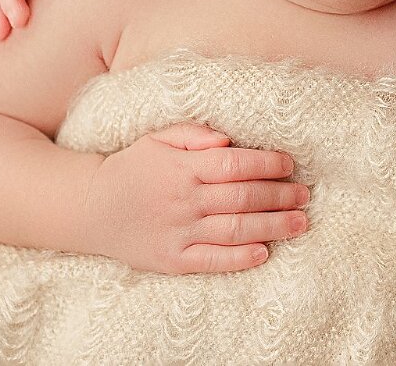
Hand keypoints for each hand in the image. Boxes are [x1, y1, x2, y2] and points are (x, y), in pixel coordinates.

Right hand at [80, 122, 309, 274]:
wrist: (91, 208)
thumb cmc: (133, 168)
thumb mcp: (158, 139)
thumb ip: (193, 135)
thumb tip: (227, 139)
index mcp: (184, 168)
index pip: (235, 164)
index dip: (267, 164)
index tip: (289, 165)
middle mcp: (184, 200)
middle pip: (242, 197)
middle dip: (279, 195)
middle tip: (304, 194)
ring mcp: (179, 232)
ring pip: (235, 230)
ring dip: (272, 226)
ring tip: (299, 222)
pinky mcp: (173, 259)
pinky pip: (212, 260)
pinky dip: (240, 258)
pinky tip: (264, 252)